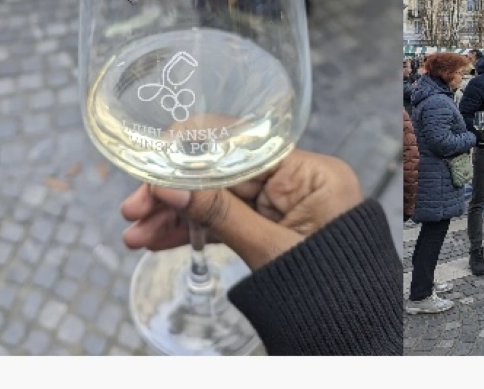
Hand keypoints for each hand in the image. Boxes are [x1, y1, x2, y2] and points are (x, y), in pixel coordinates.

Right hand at [120, 149, 362, 270]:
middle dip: (174, 192)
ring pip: (216, 200)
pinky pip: (224, 221)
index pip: (241, 146)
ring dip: (174, 216)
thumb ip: (218, 212)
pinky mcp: (269, 227)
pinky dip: (192, 231)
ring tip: (137, 235)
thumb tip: (169, 184)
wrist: (349, 336)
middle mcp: (297, 181)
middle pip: (221, 174)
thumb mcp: (269, 249)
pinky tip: (158, 240)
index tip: (154, 163)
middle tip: (134, 209)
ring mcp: (282, 205)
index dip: (192, 153)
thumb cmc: (330, 291)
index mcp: (310, 173)